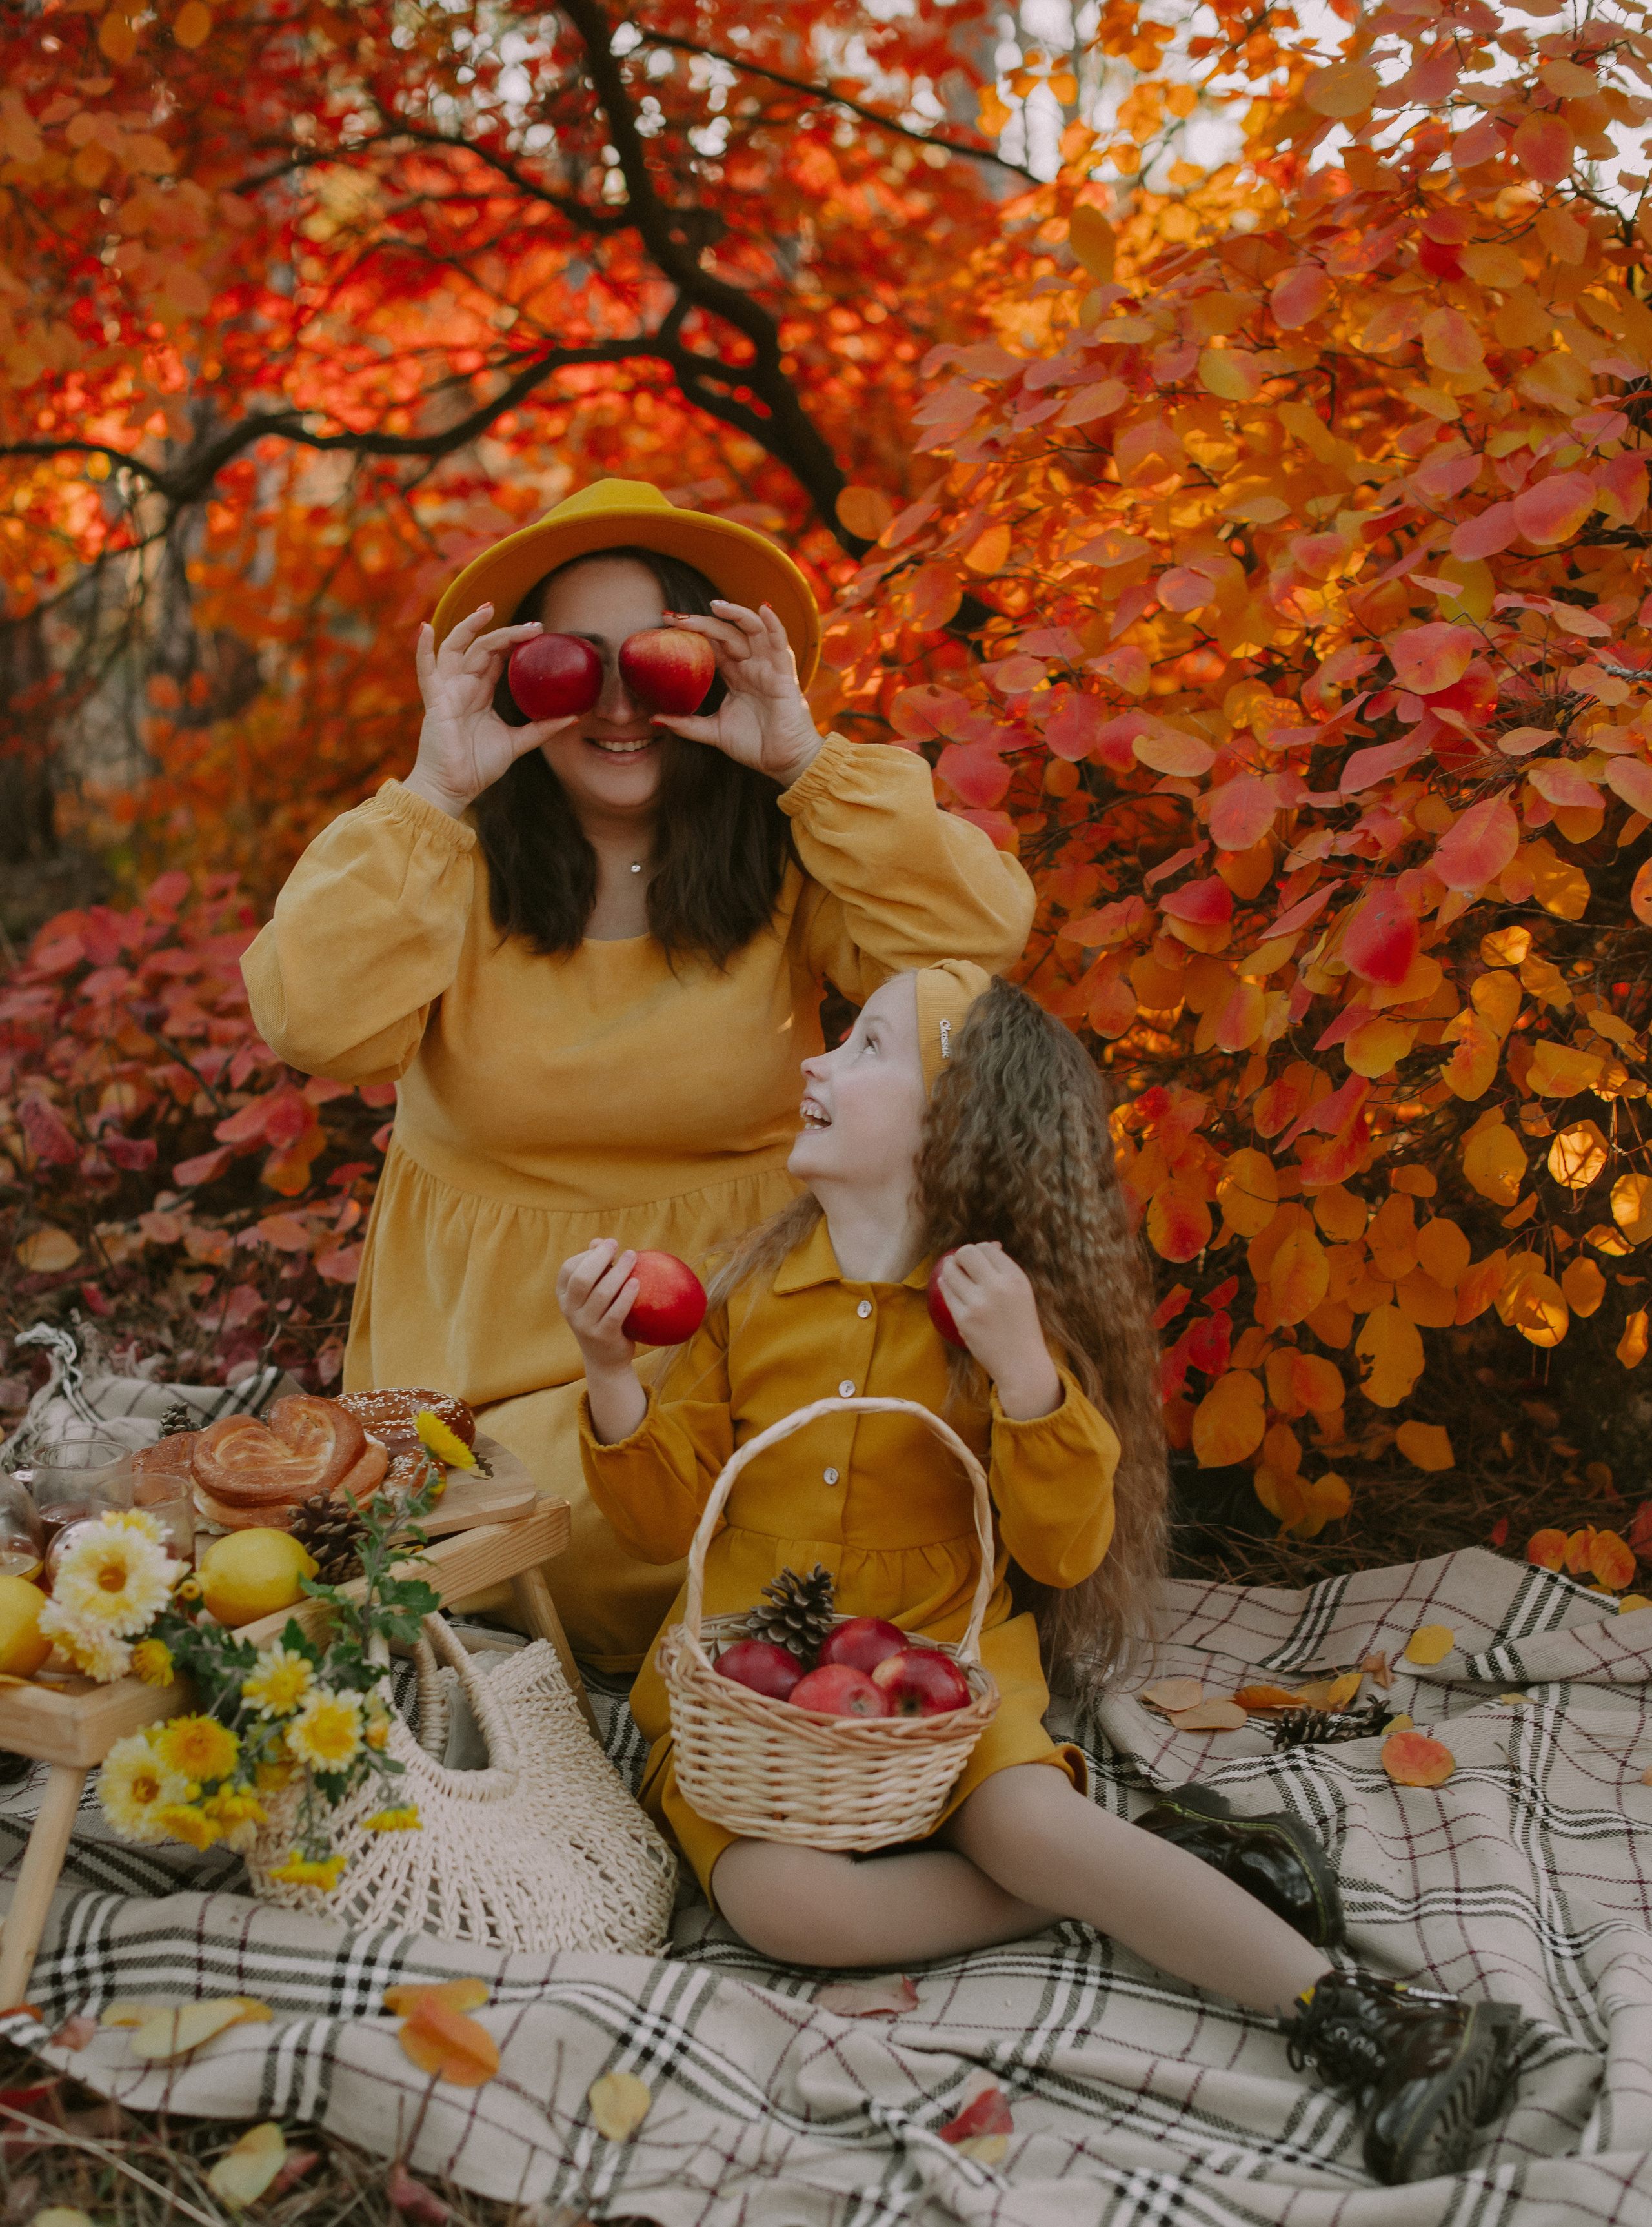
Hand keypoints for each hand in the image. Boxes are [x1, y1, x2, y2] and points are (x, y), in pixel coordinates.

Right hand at [406, 604, 579, 816]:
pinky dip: (423, 649)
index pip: (496, 657)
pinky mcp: (435, 702)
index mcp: (479, 692)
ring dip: (469, 627)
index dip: (514, 642)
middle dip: (505, 632)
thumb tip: (574, 717)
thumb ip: (542, 728)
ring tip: (487, 609)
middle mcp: (462, 686)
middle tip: (533, 626)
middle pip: (482, 647)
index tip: (539, 632)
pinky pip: (426, 671)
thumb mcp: (517, 743)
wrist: (454, 789)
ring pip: (455, 648)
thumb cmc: (478, 766)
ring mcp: (447, 691)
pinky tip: (426, 629)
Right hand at [557, 1239, 647, 1441]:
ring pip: (601, 1293)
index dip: (587, 1254)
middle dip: (600, 1257)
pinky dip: (627, 1296)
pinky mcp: (604, 1336)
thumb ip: (595, 1268)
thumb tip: (598, 1241)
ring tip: (633, 1256)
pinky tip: (637, 1282)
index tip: (606, 1245)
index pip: (569, 1269)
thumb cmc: (602, 1315)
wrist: (606, 1359)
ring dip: (619, 1271)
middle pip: (582, 1278)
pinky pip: (616, 1313)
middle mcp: (570, 1311)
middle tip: (617, 1244)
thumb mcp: (594, 1293)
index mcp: (564, 1297)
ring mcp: (585, 1325)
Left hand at [649, 600, 824, 786]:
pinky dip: (773, 625)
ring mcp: (768, 667)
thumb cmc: (755, 745)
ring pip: (752, 630)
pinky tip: (763, 609)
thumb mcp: (713, 732)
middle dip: (701, 622)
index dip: (691, 632)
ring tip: (715, 606)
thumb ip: (686, 724)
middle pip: (725, 633)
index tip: (664, 623)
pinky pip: (779, 644)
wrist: (784, 763)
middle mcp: (750, 665)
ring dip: (735, 614)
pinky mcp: (783, 675)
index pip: (711, 644)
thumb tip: (653, 719)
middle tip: (673, 616)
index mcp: (735, 674)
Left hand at [935, 1243, 1061, 1420]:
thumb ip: (1004, 1269)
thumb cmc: (1021, 1325)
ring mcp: (979, 1303)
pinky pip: (946, 1292)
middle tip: (963, 1265)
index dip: (980, 1251)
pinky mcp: (964, 1319)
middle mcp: (998, 1287)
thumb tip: (987, 1244)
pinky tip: (951, 1287)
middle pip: (966, 1253)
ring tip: (957, 1276)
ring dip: (950, 1269)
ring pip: (950, 1270)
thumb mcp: (1022, 1292)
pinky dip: (946, 1285)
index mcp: (1016, 1278)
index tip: (980, 1261)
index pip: (987, 1248)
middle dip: (961, 1256)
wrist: (1021, 1364)